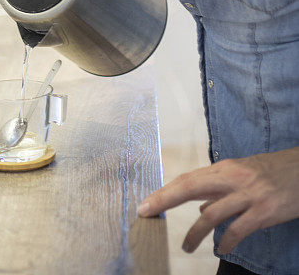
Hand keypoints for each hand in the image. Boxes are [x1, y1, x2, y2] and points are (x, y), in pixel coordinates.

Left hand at [138, 148, 298, 254]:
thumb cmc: (272, 172)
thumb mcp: (243, 174)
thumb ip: (220, 190)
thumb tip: (201, 209)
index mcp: (224, 168)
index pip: (187, 179)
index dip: (165, 191)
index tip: (146, 203)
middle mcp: (232, 178)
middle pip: (190, 186)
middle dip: (164, 199)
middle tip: (146, 212)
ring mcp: (247, 194)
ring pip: (211, 213)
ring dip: (194, 232)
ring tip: (185, 247)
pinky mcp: (263, 211)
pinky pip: (238, 229)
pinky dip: (226, 242)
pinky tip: (222, 250)